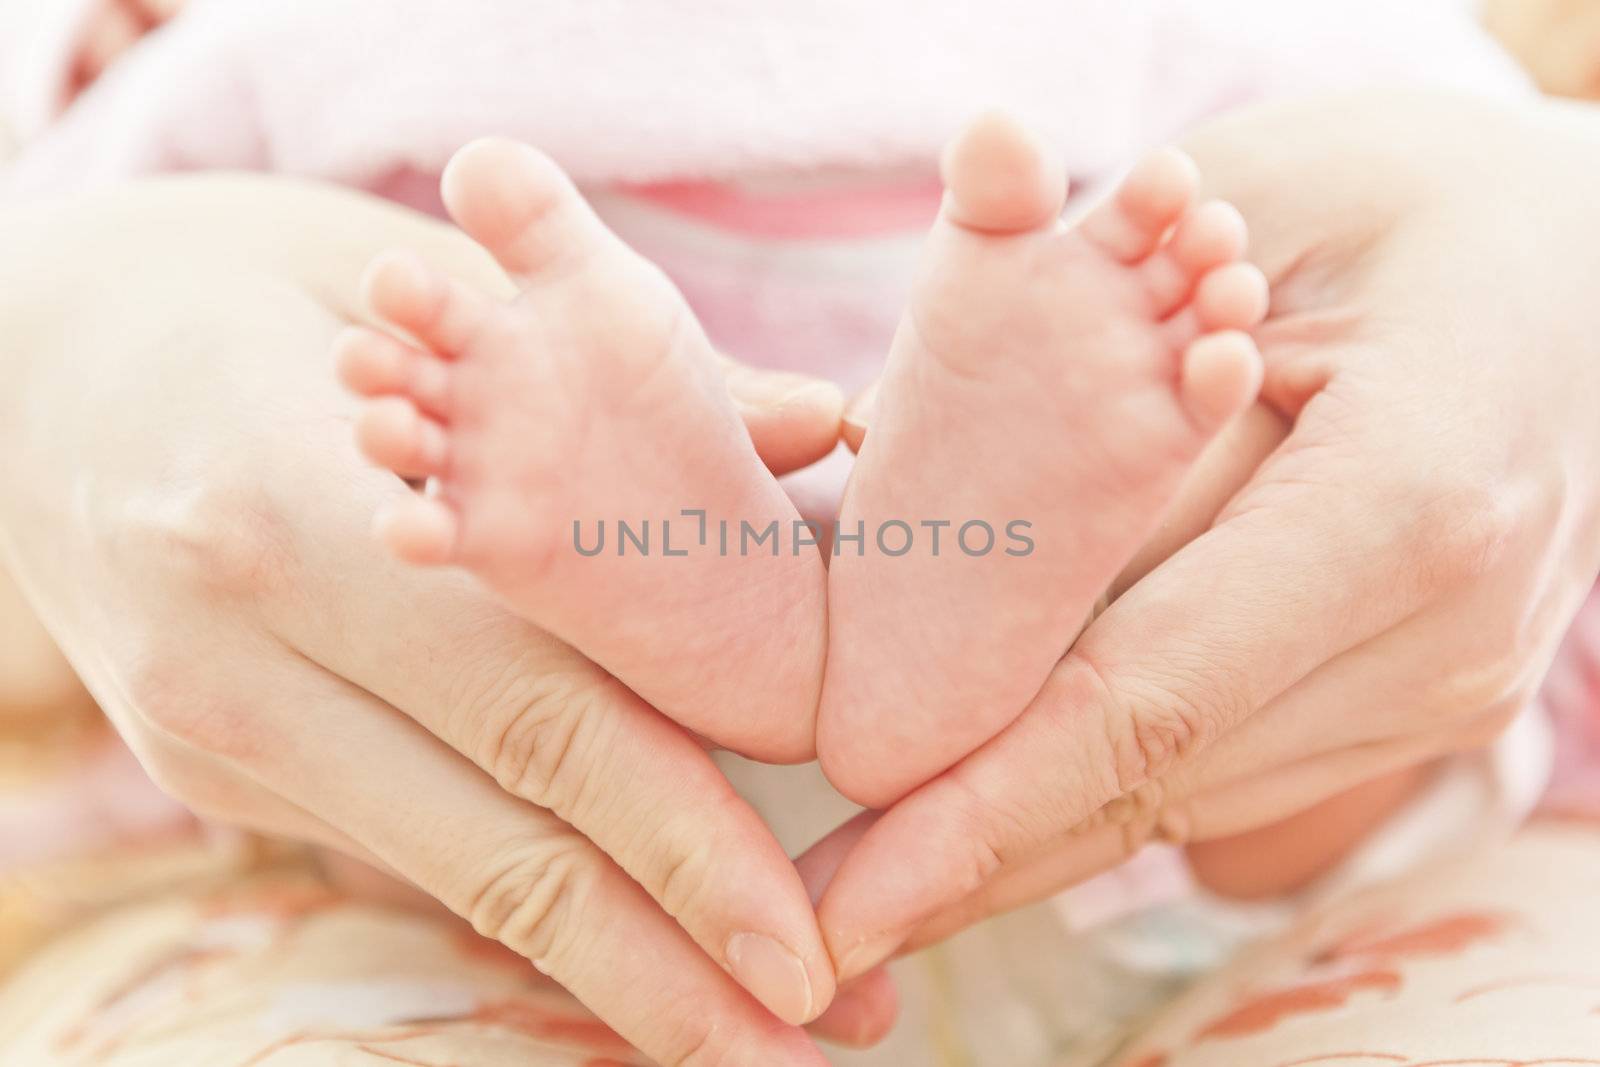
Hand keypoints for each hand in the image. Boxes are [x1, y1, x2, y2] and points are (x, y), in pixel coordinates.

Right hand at [0, 174, 852, 1062]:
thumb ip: (617, 388)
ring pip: (454, 879)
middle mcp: (243, 661)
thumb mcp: (427, 297)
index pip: (537, 714)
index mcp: (295, 517)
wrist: (32, 359)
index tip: (806, 947)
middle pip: (502, 845)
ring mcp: (218, 736)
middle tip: (821, 1035)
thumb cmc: (253, 294)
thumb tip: (816, 432)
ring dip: (615, 975)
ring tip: (754, 1029)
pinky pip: (407, 848)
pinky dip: (530, 904)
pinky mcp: (218, 771)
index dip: (681, 845)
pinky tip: (632, 944)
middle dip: (669, 965)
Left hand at [810, 89, 1599, 977]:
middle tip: (815, 931)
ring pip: (1182, 798)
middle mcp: (1437, 638)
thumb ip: (1104, 389)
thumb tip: (918, 538)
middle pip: (1151, 781)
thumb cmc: (1406, 200)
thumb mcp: (1241, 223)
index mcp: (1404, 505)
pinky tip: (989, 819)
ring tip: (869, 887)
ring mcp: (1439, 689)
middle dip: (970, 858)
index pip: (1147, 699)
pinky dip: (1096, 792)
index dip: (986, 811)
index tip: (853, 898)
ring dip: (1020, 843)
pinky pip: (1224, 765)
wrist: (1583, 264)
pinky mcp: (1414, 701)